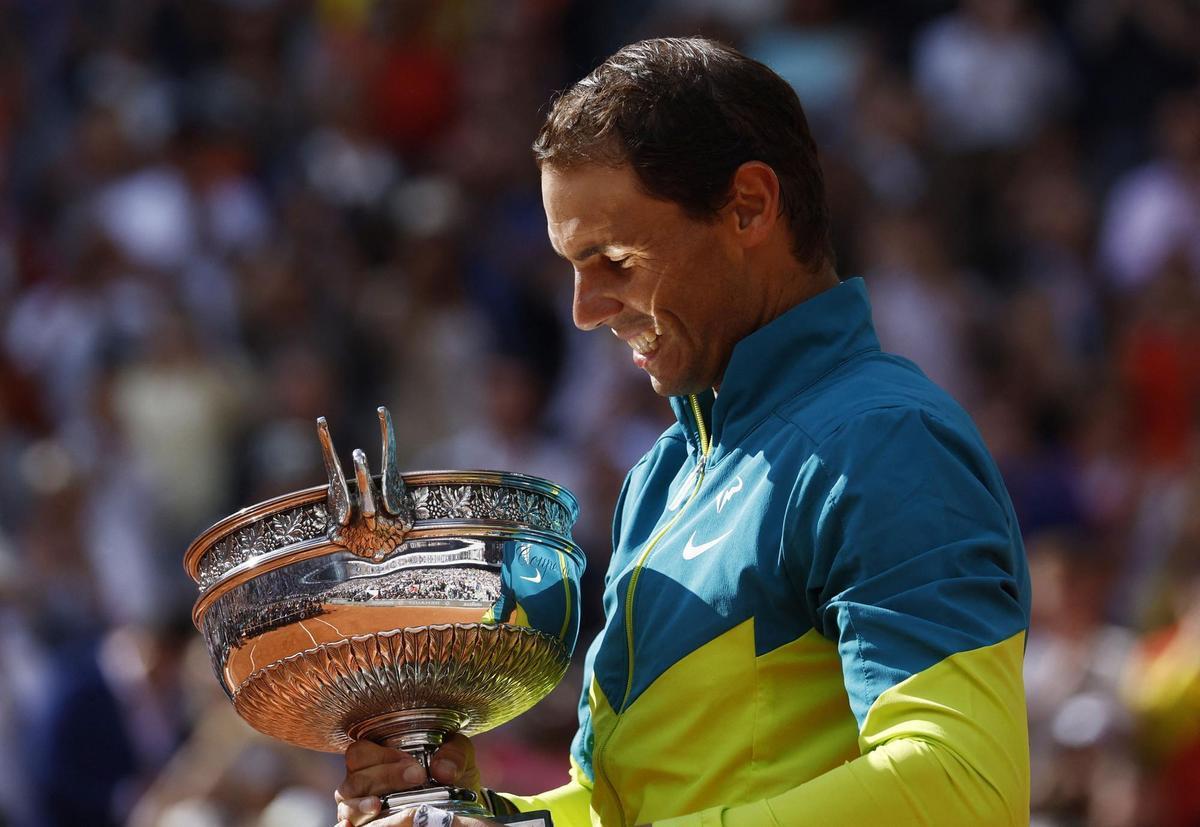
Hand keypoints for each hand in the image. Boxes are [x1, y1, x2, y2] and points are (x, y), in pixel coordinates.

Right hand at [334, 735, 481, 825]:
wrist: (457, 803)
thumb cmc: (447, 773)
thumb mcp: (456, 756)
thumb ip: (453, 755)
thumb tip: (443, 771)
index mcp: (376, 758)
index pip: (359, 753)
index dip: (383, 757)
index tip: (414, 765)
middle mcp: (361, 784)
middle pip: (355, 780)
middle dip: (384, 778)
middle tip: (416, 778)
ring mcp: (360, 809)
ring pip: (348, 806)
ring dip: (362, 806)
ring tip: (380, 805)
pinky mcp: (367, 825)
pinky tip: (351, 826)